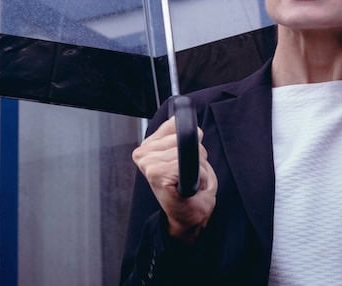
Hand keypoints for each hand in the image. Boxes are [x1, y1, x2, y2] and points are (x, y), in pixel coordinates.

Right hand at [131, 117, 217, 244]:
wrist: (189, 218)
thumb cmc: (189, 190)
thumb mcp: (189, 155)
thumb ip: (184, 135)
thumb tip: (183, 122)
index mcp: (149, 145)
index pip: (175, 125)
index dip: (190, 142)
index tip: (185, 159)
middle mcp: (143, 153)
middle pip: (184, 138)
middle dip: (196, 155)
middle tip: (188, 174)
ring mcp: (148, 163)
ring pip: (187, 151)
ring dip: (197, 168)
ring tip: (188, 181)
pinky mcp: (156, 173)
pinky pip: (187, 164)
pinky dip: (197, 176)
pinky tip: (188, 187)